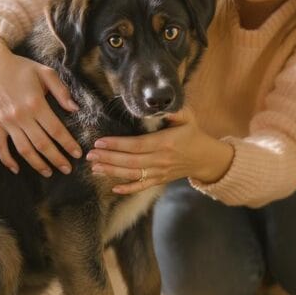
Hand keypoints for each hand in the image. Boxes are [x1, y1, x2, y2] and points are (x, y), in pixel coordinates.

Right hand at [0, 37, 82, 175]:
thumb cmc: (21, 68)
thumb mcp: (45, 72)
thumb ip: (61, 91)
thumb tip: (75, 109)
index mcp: (36, 103)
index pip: (56, 130)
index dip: (68, 144)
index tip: (78, 154)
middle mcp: (21, 116)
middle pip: (42, 144)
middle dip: (57, 159)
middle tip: (68, 169)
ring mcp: (6, 122)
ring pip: (24, 150)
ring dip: (37, 164)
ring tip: (49, 172)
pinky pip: (0, 147)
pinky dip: (8, 160)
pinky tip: (17, 169)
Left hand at [86, 107, 233, 194]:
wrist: (205, 158)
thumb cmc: (193, 134)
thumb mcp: (187, 117)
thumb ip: (173, 110)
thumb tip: (157, 105)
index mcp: (166, 142)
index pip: (137, 145)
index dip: (117, 144)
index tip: (100, 141)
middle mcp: (161, 159)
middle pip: (130, 161)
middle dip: (108, 158)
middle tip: (90, 155)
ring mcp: (160, 172)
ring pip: (132, 174)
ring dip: (112, 171)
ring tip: (94, 167)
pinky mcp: (160, 180)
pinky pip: (142, 186)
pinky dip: (128, 189)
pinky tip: (113, 188)